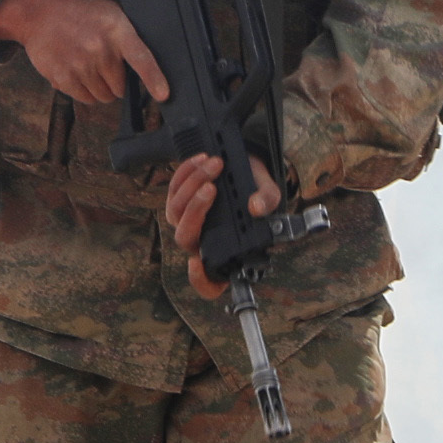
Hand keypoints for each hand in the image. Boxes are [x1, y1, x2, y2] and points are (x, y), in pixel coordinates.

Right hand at [0, 0, 169, 111]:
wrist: (39, 13)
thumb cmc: (79, 14)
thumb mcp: (109, 14)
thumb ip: (127, 37)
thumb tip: (143, 69)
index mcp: (117, 30)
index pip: (141, 58)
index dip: (154, 79)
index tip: (163, 95)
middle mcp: (100, 48)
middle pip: (120, 87)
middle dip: (114, 82)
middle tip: (101, 64)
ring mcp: (81, 64)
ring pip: (103, 96)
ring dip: (98, 88)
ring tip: (86, 66)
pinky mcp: (63, 77)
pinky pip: (85, 99)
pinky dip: (83, 91)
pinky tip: (75, 72)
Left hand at [165, 150, 289, 297]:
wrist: (246, 167)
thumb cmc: (257, 190)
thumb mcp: (269, 195)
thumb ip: (267, 202)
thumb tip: (255, 208)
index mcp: (223, 253)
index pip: (209, 283)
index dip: (200, 280)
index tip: (197, 264)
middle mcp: (200, 242)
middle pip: (185, 237)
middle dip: (196, 210)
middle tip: (212, 188)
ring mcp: (185, 222)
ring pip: (176, 209)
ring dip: (193, 183)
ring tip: (216, 164)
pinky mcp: (177, 200)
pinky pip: (173, 188)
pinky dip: (185, 172)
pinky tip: (201, 160)